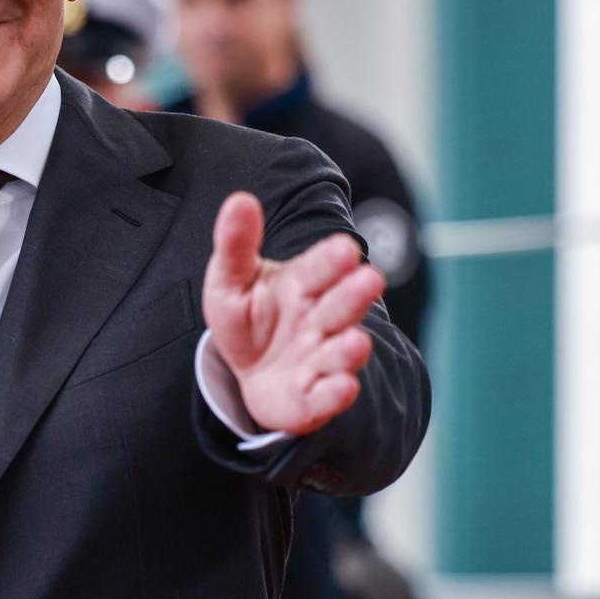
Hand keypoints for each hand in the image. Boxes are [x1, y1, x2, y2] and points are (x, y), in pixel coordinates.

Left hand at [202, 191, 384, 435]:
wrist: (251, 372)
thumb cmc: (249, 318)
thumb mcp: (230, 280)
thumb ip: (236, 244)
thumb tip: (238, 199)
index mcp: (303, 285)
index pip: (318, 269)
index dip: (330, 261)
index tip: (343, 248)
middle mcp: (320, 321)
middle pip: (339, 306)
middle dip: (353, 295)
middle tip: (369, 280)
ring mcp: (319, 360)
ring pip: (339, 353)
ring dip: (348, 349)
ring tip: (356, 342)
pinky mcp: (311, 399)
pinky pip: (325, 398)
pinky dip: (335, 394)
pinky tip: (342, 387)